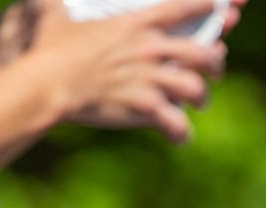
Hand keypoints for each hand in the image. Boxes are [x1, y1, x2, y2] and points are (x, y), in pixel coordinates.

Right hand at [24, 0, 230, 142]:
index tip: (219, 7)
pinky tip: (179, 136)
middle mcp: (150, 49)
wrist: (46, 84)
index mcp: (136, 24)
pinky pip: (178, 123)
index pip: (182, 7)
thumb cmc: (49, 50)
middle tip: (213, 72)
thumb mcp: (54, 15)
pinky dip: (182, 133)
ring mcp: (150, 79)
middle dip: (216, 64)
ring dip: (201, 99)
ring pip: (197, 90)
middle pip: (205, 53)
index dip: (206, 6)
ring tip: (197, 104)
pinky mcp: (145, 107)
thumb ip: (53, 2)